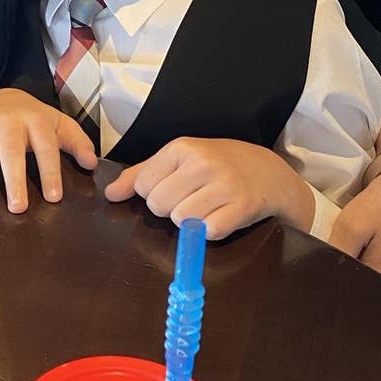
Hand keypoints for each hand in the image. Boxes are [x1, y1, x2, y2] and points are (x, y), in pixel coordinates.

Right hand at [0, 89, 95, 211]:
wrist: (2, 95)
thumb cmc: (33, 119)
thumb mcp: (59, 125)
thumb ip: (77, 143)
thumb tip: (91, 164)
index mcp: (36, 118)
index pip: (45, 147)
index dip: (50, 172)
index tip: (53, 197)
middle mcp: (9, 118)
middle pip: (12, 151)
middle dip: (15, 180)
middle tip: (18, 207)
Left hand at [104, 137, 312, 238]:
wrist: (269, 173)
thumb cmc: (219, 166)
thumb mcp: (180, 160)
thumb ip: (141, 174)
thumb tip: (111, 194)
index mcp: (182, 148)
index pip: (143, 185)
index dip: (153, 193)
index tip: (174, 187)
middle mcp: (202, 163)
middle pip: (158, 205)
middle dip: (170, 209)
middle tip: (192, 199)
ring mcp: (224, 185)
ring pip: (181, 220)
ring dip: (190, 222)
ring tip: (207, 207)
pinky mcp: (242, 207)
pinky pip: (208, 232)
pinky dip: (212, 230)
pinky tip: (222, 215)